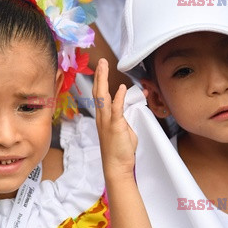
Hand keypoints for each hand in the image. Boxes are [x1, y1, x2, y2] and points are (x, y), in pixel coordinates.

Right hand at [93, 59, 136, 179]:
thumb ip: (125, 117)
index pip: (100, 95)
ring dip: (103, 80)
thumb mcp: (123, 129)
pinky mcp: (115, 126)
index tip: (101, 69)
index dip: (100, 81)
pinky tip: (119, 88)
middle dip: (99, 75)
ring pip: (102, 96)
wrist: (116, 166)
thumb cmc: (119, 150)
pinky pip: (116, 110)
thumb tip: (130, 109)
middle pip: (98, 91)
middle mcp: (102, 117)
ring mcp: (107, 121)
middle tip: (101, 61)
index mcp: (103, 117)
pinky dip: (117, 98)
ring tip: (104, 66)